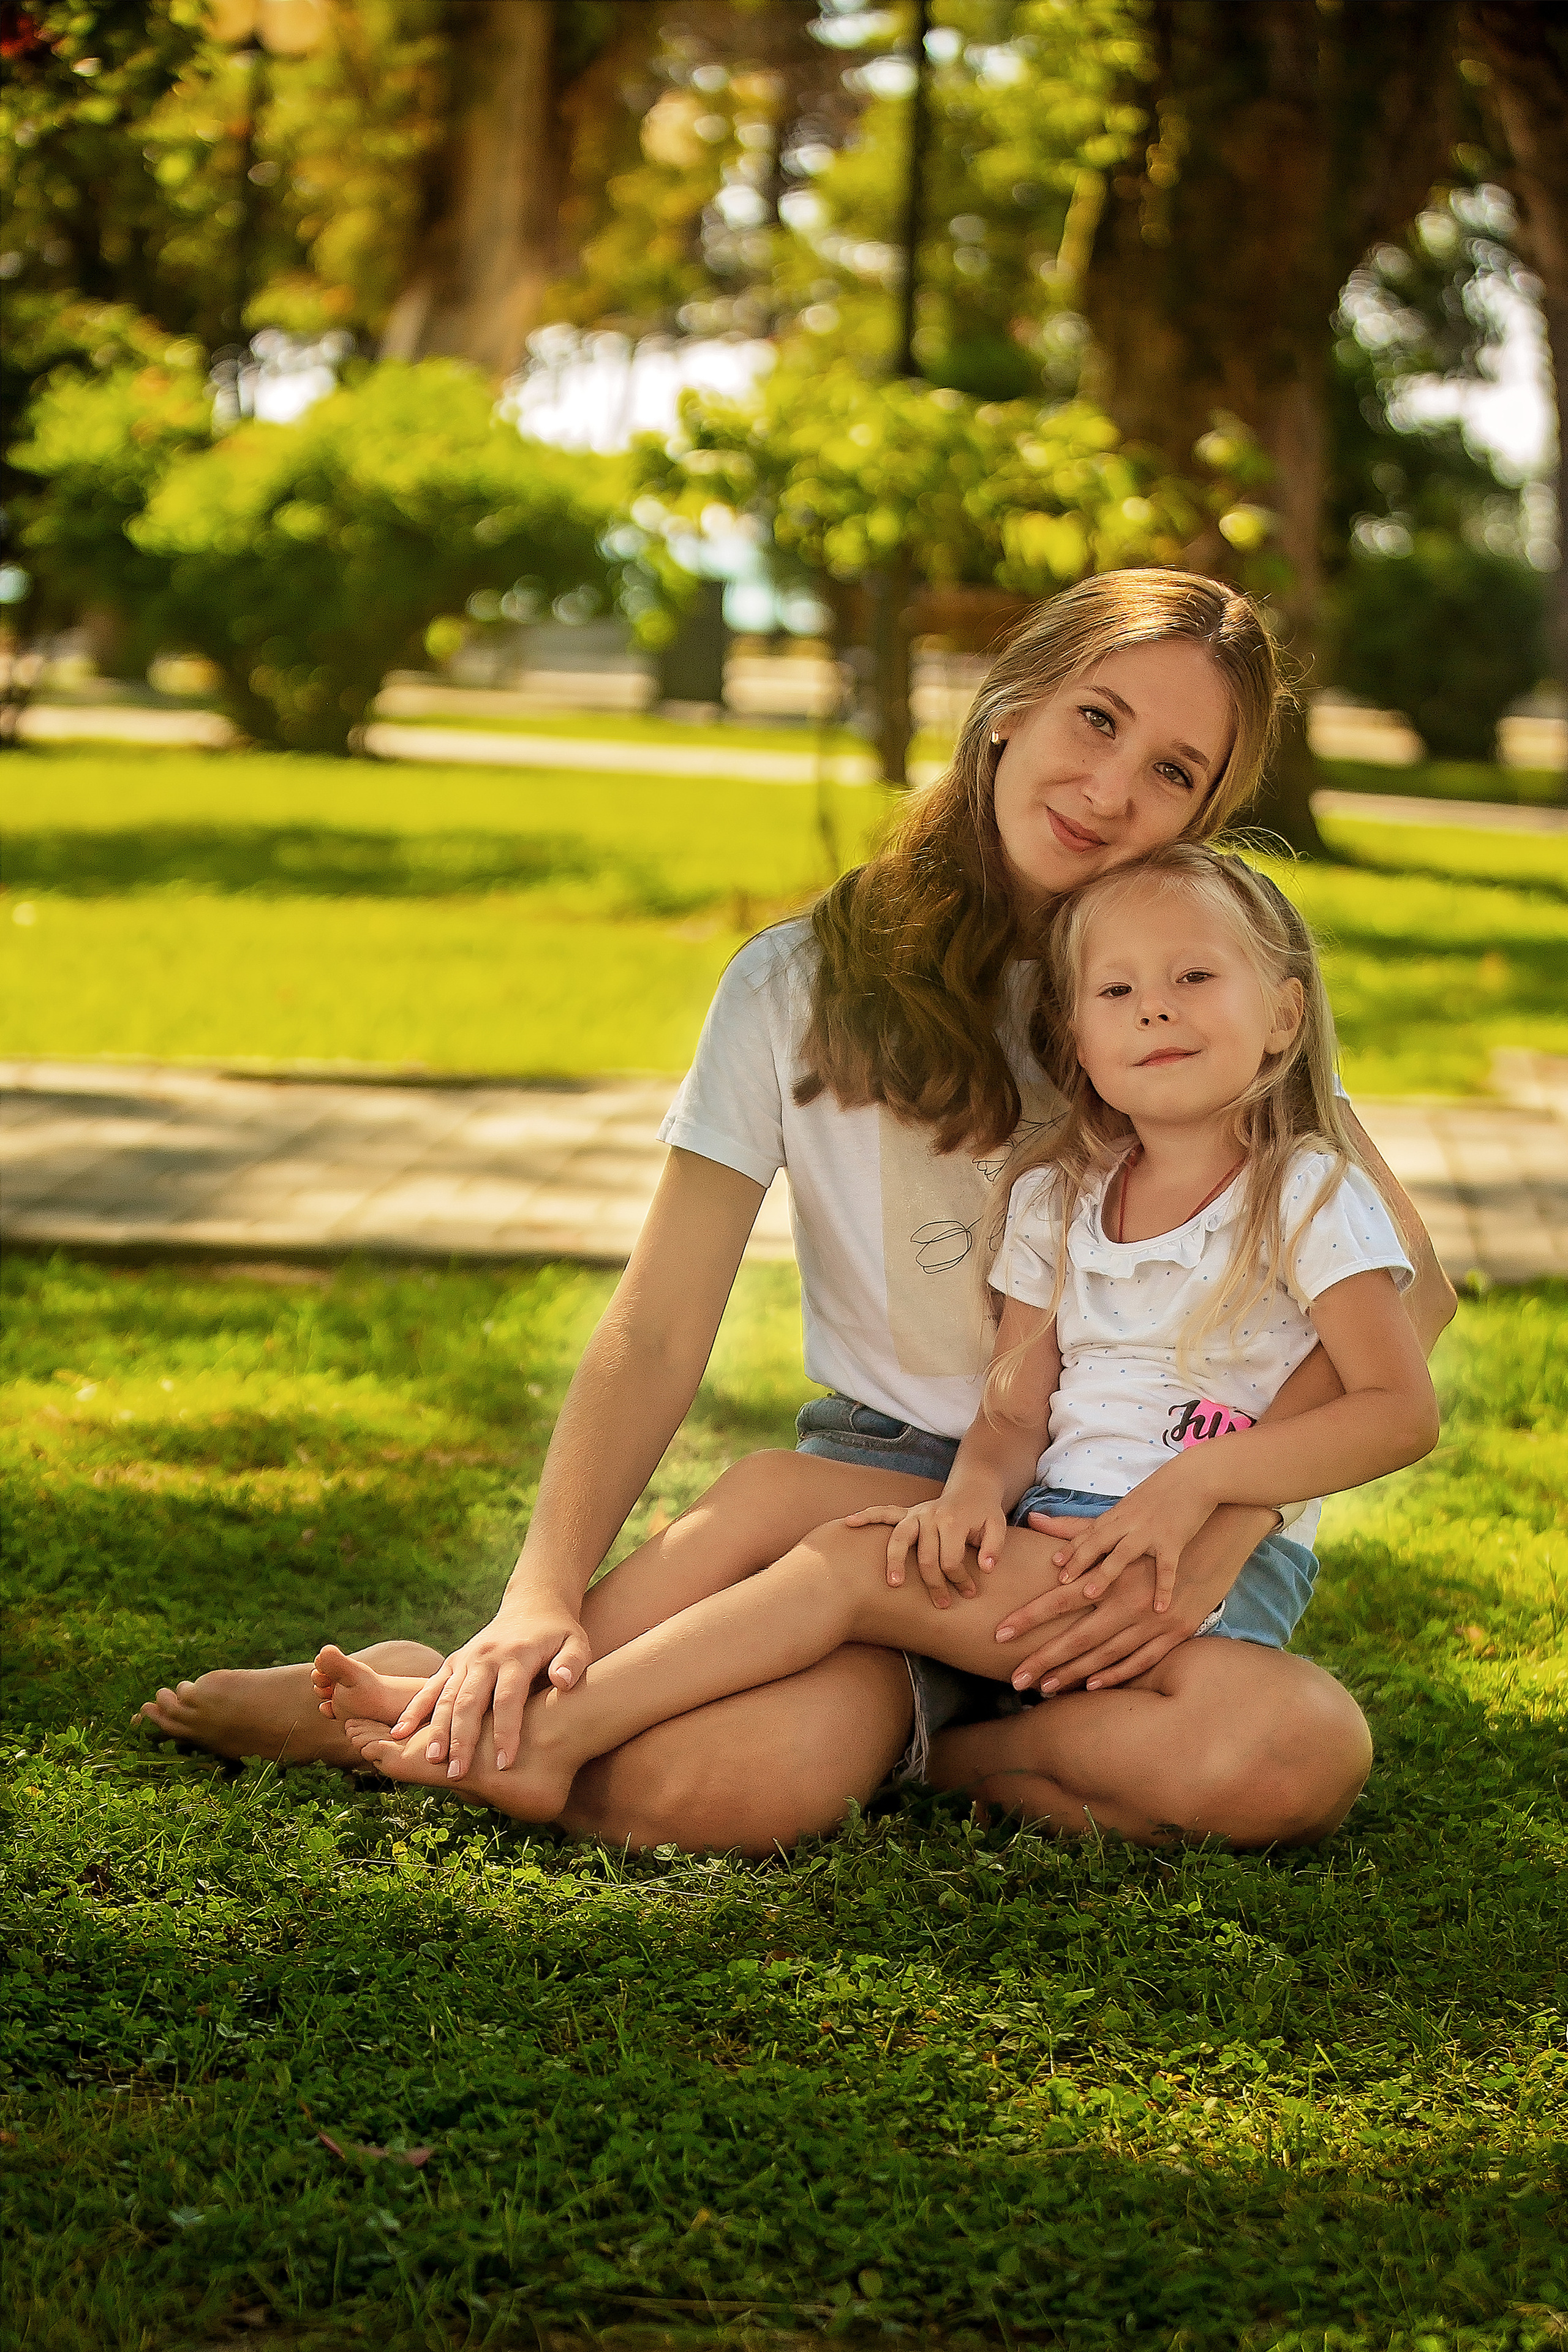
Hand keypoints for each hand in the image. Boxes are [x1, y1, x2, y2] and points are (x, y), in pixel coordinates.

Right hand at [386, 1600, 591, 1779]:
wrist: (533, 1605)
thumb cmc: (559, 1634)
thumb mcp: (576, 1643)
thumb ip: (572, 1662)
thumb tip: (562, 1681)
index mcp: (516, 1656)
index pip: (508, 1699)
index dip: (505, 1731)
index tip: (504, 1763)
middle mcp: (486, 1657)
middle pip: (470, 1702)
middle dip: (463, 1739)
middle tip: (458, 1774)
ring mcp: (466, 1659)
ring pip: (447, 1697)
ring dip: (438, 1730)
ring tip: (433, 1762)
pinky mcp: (454, 1662)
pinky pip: (430, 1688)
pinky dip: (414, 1710)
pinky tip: (398, 1734)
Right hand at [843, 1489, 1008, 1607]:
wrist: (972, 1488)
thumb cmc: (984, 1512)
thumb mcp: (998, 1525)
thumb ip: (994, 1547)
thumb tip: (985, 1568)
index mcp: (952, 1520)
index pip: (950, 1558)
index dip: (959, 1579)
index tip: (968, 1592)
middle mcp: (930, 1515)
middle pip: (925, 1556)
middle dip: (934, 1583)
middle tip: (941, 1604)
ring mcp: (916, 1513)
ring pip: (899, 1538)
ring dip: (895, 1561)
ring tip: (894, 1584)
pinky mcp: (907, 1512)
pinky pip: (883, 1513)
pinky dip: (866, 1516)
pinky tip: (849, 1523)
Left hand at [991, 1516, 1232, 1692]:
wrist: (1216, 1527)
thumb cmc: (1157, 1525)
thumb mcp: (1113, 1524)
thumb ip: (1070, 1530)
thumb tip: (1032, 1520)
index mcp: (1109, 1572)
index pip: (1058, 1599)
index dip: (1028, 1617)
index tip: (999, 1633)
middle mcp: (1127, 1598)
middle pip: (1077, 1635)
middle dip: (1043, 1658)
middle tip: (1014, 1679)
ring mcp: (1153, 1618)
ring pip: (1106, 1653)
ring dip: (1074, 1672)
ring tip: (1045, 1688)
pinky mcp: (1177, 1629)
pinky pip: (1144, 1658)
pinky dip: (1118, 1673)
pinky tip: (1092, 1685)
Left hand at [1048, 1465, 1215, 1613]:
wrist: (1198, 1476)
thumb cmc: (1164, 1490)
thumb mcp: (1131, 1502)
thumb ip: (1108, 1519)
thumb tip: (1068, 1524)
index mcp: (1119, 1514)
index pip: (1089, 1532)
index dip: (1071, 1548)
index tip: (1053, 1564)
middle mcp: (1129, 1522)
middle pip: (1097, 1542)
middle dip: (1077, 1561)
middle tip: (1060, 1581)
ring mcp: (1150, 1531)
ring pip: (1123, 1553)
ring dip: (1104, 1573)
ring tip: (1088, 1593)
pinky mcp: (1174, 1540)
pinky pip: (1167, 1567)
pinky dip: (1163, 1587)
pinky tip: (1159, 1608)